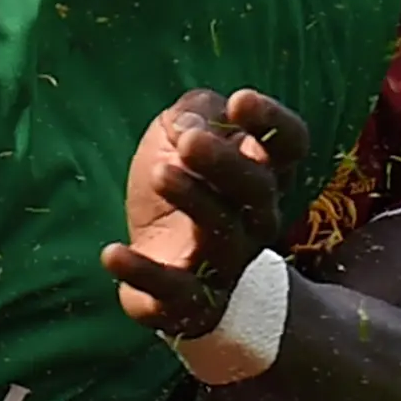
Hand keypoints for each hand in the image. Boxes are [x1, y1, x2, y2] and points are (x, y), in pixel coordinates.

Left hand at [102, 88, 309, 334]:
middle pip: (258, 189)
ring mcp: (227, 262)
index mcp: (263, 173)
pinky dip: (142, 272)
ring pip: (223, 233)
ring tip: (158, 173)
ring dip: (193, 200)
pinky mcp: (190, 299)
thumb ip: (192, 113)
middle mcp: (257, 219)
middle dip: (226, 162)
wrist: (162, 262)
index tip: (240, 100)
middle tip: (190, 140)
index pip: (289, 146)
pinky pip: (173, 289)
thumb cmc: (180, 186)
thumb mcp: (180, 134)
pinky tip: (111, 253)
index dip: (273, 122)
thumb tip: (193, 125)